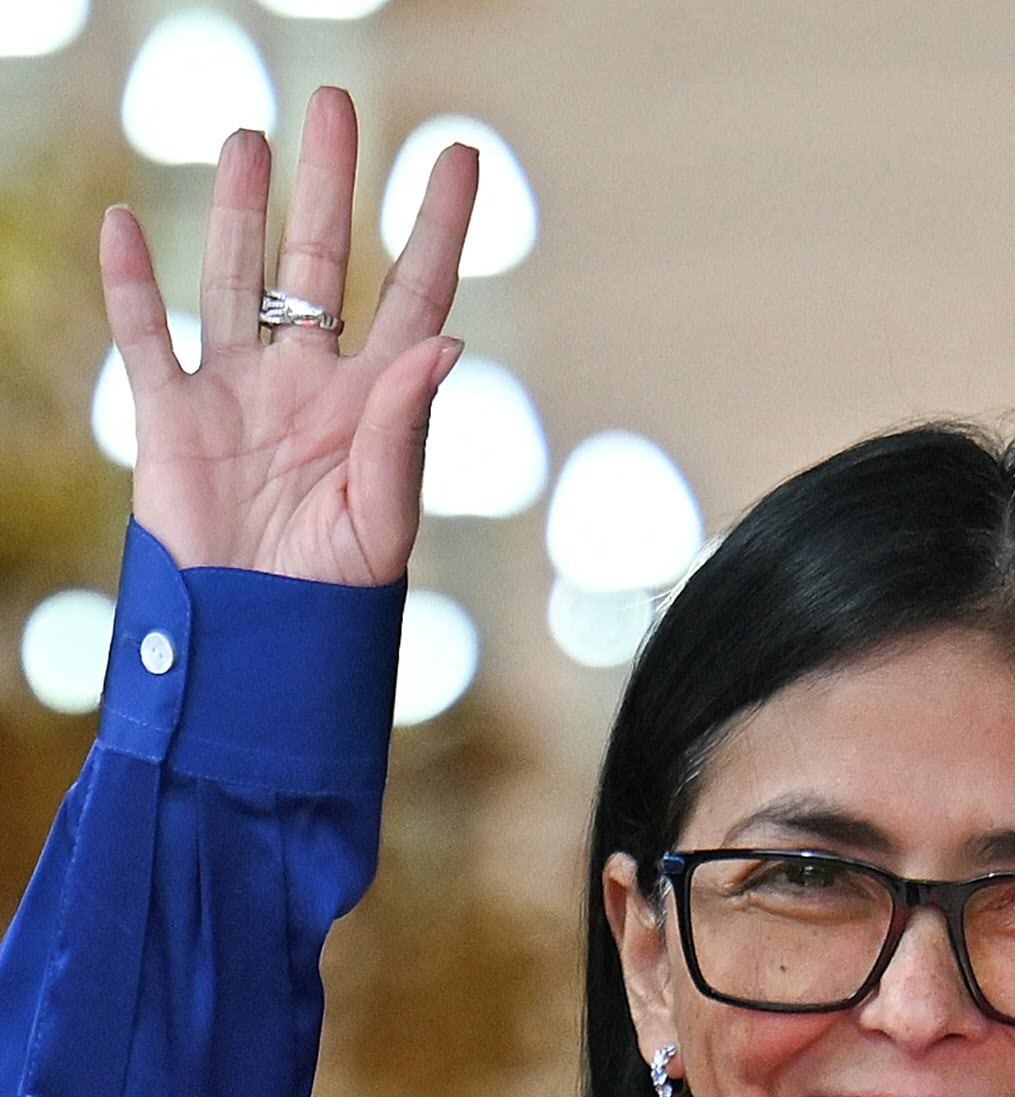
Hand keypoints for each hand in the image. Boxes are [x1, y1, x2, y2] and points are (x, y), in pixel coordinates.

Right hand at [98, 85, 477, 584]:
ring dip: (239, 209)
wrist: (262, 645)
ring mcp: (240, 392)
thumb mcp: (384, 517)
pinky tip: (123, 223)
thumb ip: (406, 429)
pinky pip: (147, 337)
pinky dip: (129, 283)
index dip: (437, 227)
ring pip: (236, 277)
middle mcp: (310, 382)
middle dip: (330, 185)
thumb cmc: (340, 598)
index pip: (418, 295)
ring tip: (249, 137)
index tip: (461, 157)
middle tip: (338, 103)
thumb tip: (447, 343)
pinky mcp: (173, 418)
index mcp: (377, 405)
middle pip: (322, 261)